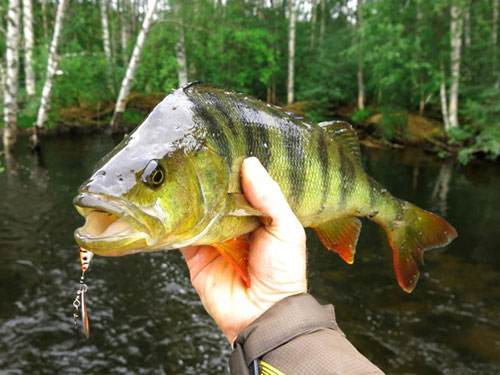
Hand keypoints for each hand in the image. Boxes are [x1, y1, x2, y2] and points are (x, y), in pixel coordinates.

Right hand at [180, 157, 306, 344]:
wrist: (264, 315)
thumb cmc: (283, 272)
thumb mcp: (286, 228)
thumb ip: (269, 197)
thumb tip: (250, 163)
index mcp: (257, 216)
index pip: (242, 187)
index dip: (233, 170)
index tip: (221, 146)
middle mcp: (233, 225)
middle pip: (216, 198)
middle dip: (208, 181)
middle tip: (195, 155)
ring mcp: (213, 240)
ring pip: (197, 212)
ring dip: (189, 198)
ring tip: (179, 173)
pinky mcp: (195, 256)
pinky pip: (181, 235)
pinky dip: (175, 223)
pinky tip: (169, 204)